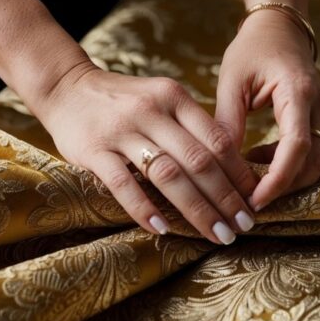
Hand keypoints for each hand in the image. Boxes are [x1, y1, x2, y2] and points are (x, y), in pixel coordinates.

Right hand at [31, 63, 258, 243]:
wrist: (66, 86)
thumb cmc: (122, 101)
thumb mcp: (161, 99)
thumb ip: (190, 126)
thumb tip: (232, 167)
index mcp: (174, 97)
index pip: (217, 139)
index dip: (239, 173)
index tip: (254, 201)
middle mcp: (151, 111)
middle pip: (198, 161)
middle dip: (225, 198)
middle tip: (243, 227)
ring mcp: (121, 131)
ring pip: (168, 174)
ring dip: (196, 209)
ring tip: (216, 234)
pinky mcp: (94, 150)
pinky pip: (124, 184)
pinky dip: (145, 209)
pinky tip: (163, 230)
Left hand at [214, 8, 319, 210]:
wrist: (279, 27)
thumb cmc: (253, 49)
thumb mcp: (232, 80)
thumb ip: (227, 121)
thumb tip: (217, 163)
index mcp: (298, 92)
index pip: (297, 147)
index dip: (278, 179)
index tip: (255, 199)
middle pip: (314, 163)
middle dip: (284, 186)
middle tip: (247, 195)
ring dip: (288, 177)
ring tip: (250, 171)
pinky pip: (316, 154)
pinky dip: (291, 165)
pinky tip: (259, 156)